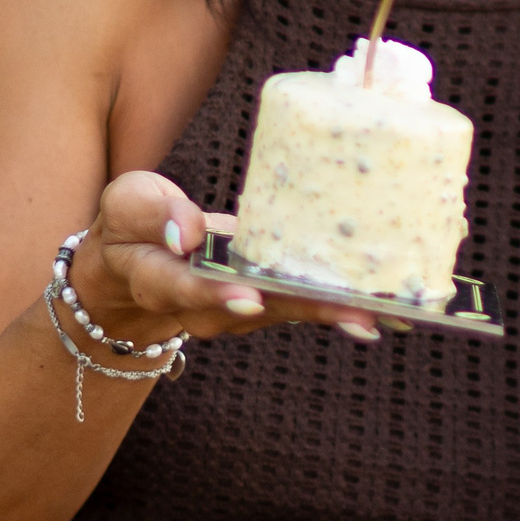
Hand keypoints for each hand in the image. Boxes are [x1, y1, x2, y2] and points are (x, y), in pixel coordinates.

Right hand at [69, 170, 381, 345]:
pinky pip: (305, 304)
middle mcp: (205, 307)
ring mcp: (241, 309)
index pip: (188, 290)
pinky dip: (345, 303)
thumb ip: (151, 212)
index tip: (249, 298)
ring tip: (393, 311)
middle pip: (260, 312)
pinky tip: (393, 305)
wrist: (138, 261)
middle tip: (361, 315)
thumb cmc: (133, 226)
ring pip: (290, 313)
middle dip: (310, 312)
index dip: (219, 295)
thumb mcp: (127, 205)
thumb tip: (188, 231)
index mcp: (162, 282)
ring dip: (340, 313)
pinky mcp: (268, 300)